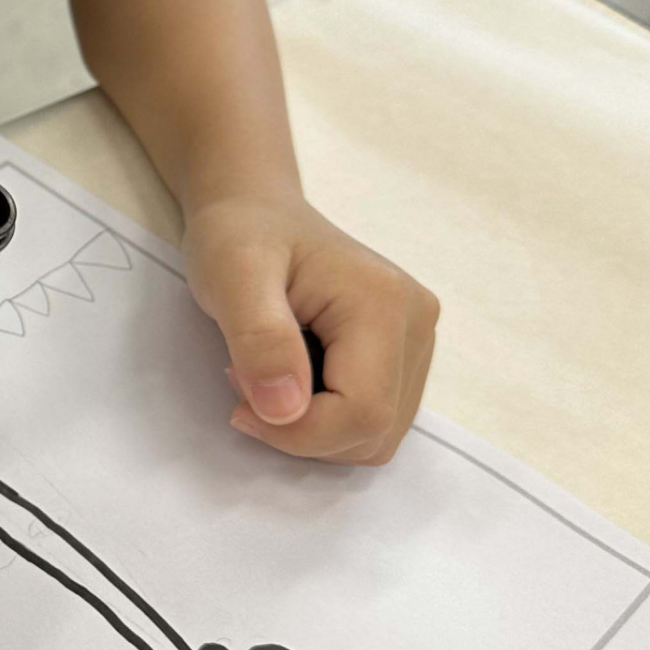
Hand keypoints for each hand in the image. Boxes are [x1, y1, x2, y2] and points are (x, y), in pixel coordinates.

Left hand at [181, 194, 437, 464]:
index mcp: (385, 302)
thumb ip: (260, 340)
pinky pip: (369, 422)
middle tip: (248, 377)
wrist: (256, 213)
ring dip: (312, 427)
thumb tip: (286, 408)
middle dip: (302, 428)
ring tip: (270, 371)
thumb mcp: (232, 275)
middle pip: (373, 433)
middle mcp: (417, 324)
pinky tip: (294, 376)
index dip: (297, 432)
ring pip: (374, 436)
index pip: (362, 413)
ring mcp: (416, 343)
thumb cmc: (241, 234)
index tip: (240, 402)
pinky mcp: (402, 358)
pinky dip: (324, 419)